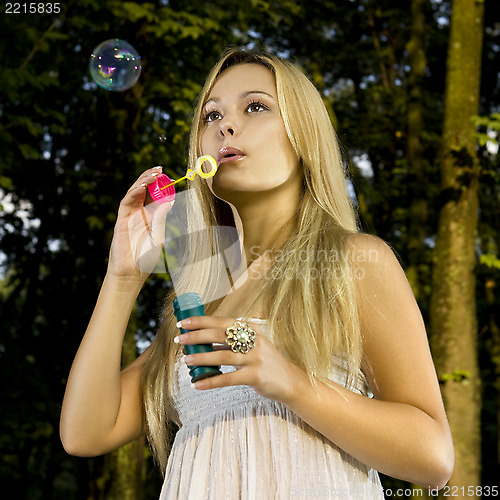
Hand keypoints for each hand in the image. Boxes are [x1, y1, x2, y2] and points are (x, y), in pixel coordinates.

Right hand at [107, 167, 173, 280]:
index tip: (170, 178)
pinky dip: (133, 193)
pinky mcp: (121, 219)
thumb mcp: (158, 237)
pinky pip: (126, 202)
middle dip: (151, 178)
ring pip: (135, 193)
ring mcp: (130, 215)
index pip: (155, 196)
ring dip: (143, 181)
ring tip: (153, 173)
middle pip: (145, 191)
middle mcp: (140, 213)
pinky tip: (141, 186)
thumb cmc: (146, 258)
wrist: (132, 273)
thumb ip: (161, 220)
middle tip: (160, 169)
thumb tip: (169, 202)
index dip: (161, 186)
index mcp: (151, 216)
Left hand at [176, 315, 303, 404]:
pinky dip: (212, 381)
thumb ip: (232, 341)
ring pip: (223, 356)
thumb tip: (202, 340)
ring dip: (202, 357)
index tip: (183, 322)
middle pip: (220, 335)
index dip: (201, 321)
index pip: (222, 321)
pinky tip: (198, 384)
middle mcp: (254, 340)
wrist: (290, 380)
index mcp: (251, 329)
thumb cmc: (265, 361)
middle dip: (197, 336)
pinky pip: (229, 379)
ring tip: (186, 360)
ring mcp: (256, 358)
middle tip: (180, 339)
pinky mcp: (256, 376)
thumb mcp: (252, 344)